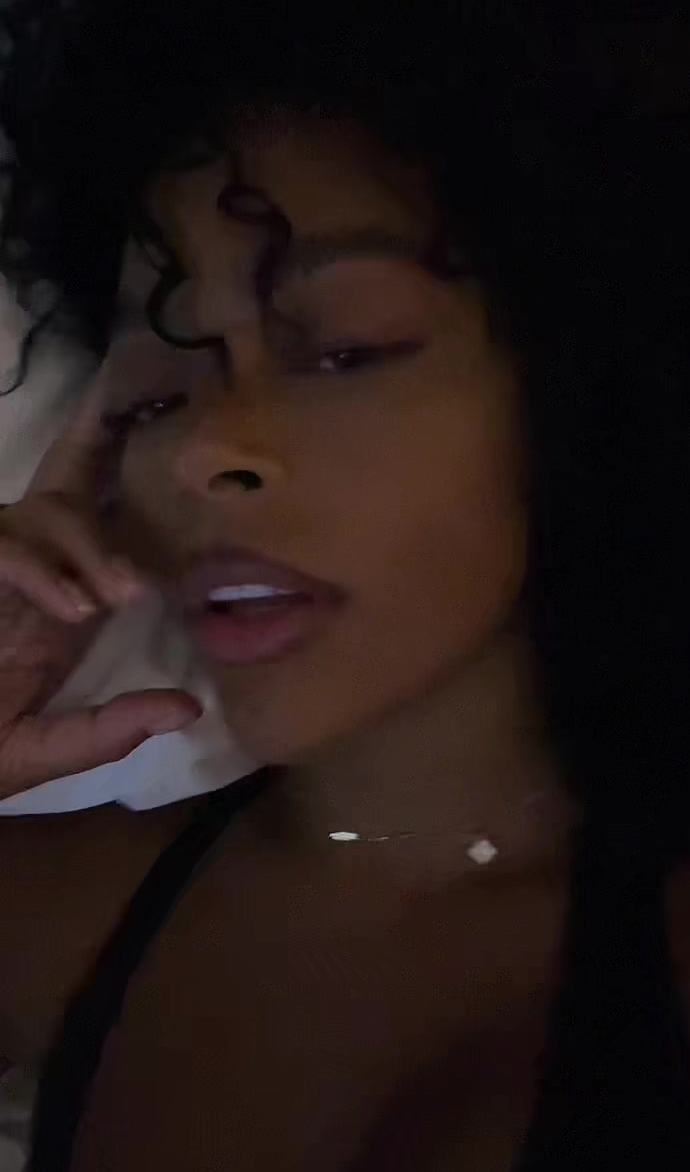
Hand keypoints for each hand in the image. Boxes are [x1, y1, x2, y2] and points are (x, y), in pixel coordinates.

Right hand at [0, 379, 200, 799]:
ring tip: (112, 600)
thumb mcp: (48, 748)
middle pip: (64, 488)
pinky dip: (39, 571)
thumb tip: (189, 710)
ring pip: (42, 515)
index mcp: (57, 600)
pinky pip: (4, 547)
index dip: (117, 468)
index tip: (160, 423)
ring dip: (86, 548)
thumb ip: (113, 730)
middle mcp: (27, 571)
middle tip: (147, 456)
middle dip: (98, 445)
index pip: (89, 520)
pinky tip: (73, 607)